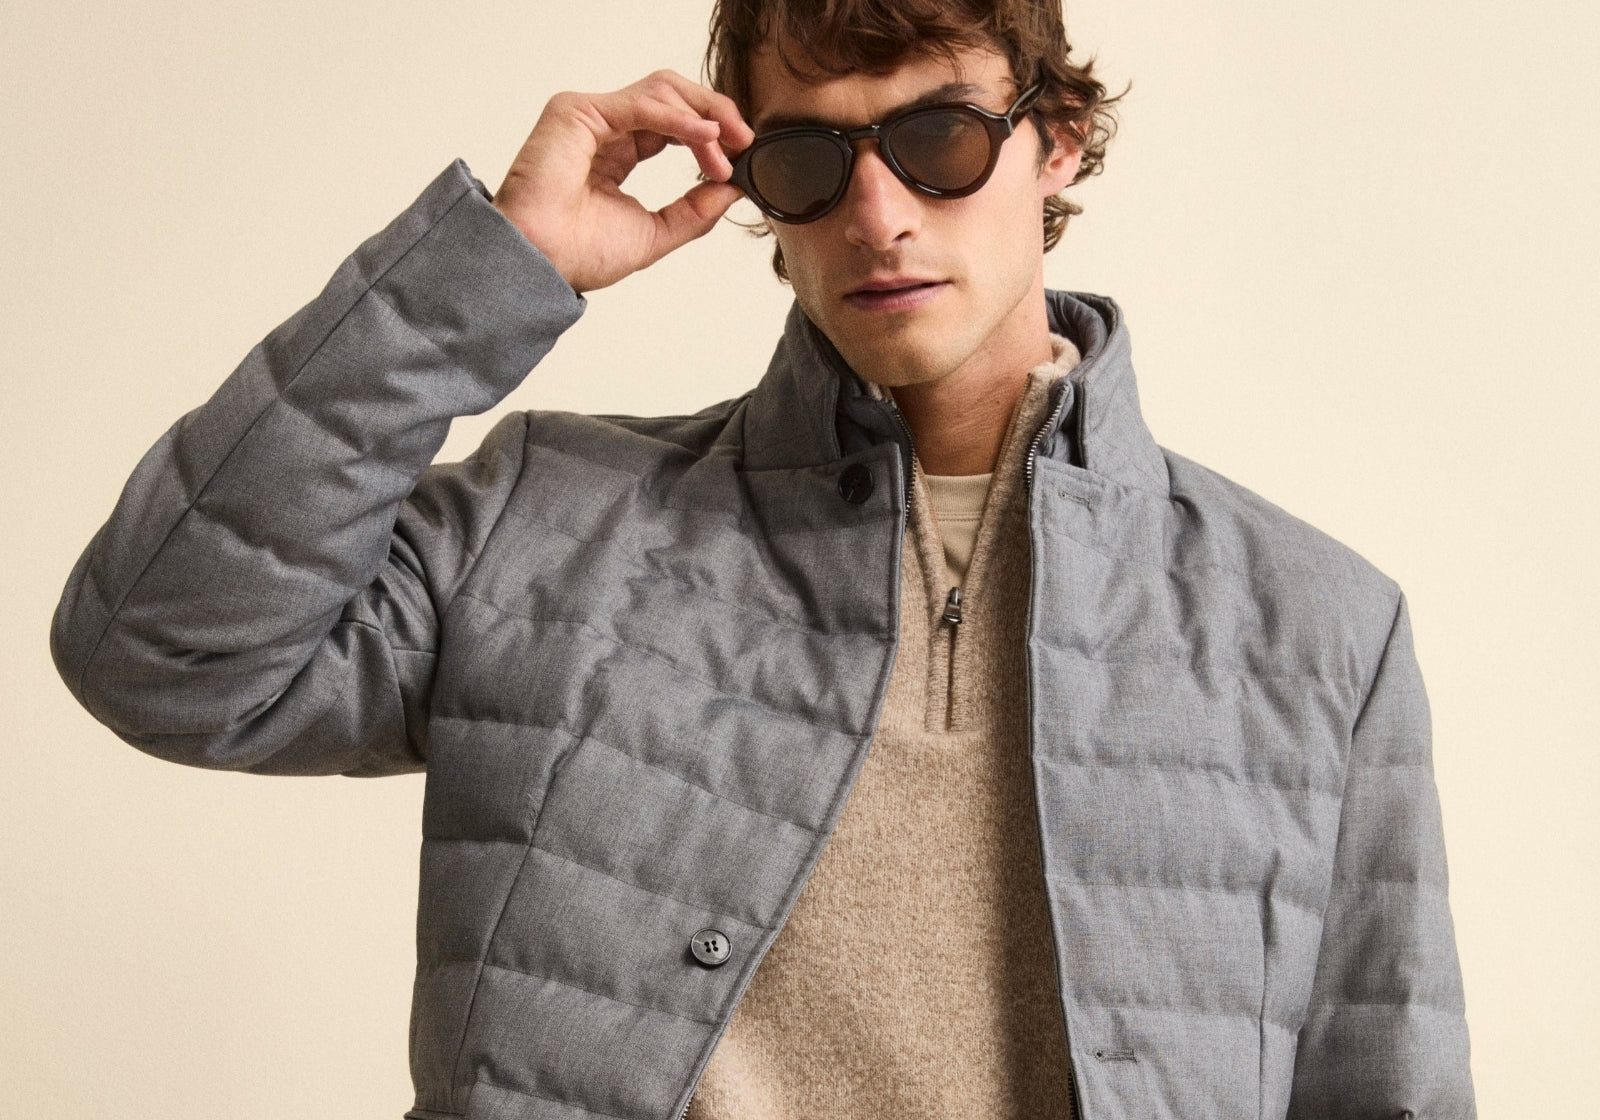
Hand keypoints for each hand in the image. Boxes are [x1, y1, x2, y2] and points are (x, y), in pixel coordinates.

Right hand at [492, 70, 754, 294]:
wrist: (541, 265)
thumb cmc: (577, 254)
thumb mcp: (656, 233)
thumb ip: (694, 210)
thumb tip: (732, 189)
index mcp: (618, 153)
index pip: (674, 126)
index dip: (711, 136)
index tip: (740, 159)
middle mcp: (605, 129)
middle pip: (672, 96)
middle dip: (715, 113)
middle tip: (744, 141)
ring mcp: (590, 117)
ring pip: (661, 91)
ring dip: (702, 118)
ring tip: (724, 152)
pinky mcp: (578, 112)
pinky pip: (642, 104)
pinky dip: (680, 118)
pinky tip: (705, 136)